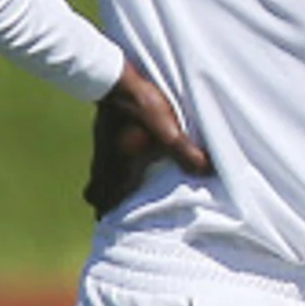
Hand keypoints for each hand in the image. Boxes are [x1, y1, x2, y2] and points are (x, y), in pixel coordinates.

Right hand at [84, 61, 210, 216]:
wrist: (116, 78)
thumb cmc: (142, 108)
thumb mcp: (169, 132)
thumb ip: (187, 154)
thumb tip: (207, 171)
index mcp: (117, 170)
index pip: (102, 204)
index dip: (111, 217)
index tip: (125, 227)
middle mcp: (104, 165)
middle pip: (97, 196)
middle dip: (110, 206)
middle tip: (131, 212)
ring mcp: (102, 151)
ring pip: (100, 180)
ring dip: (114, 188)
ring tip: (137, 193)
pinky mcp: (106, 138)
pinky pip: (105, 164)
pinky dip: (116, 172)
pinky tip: (136, 165)